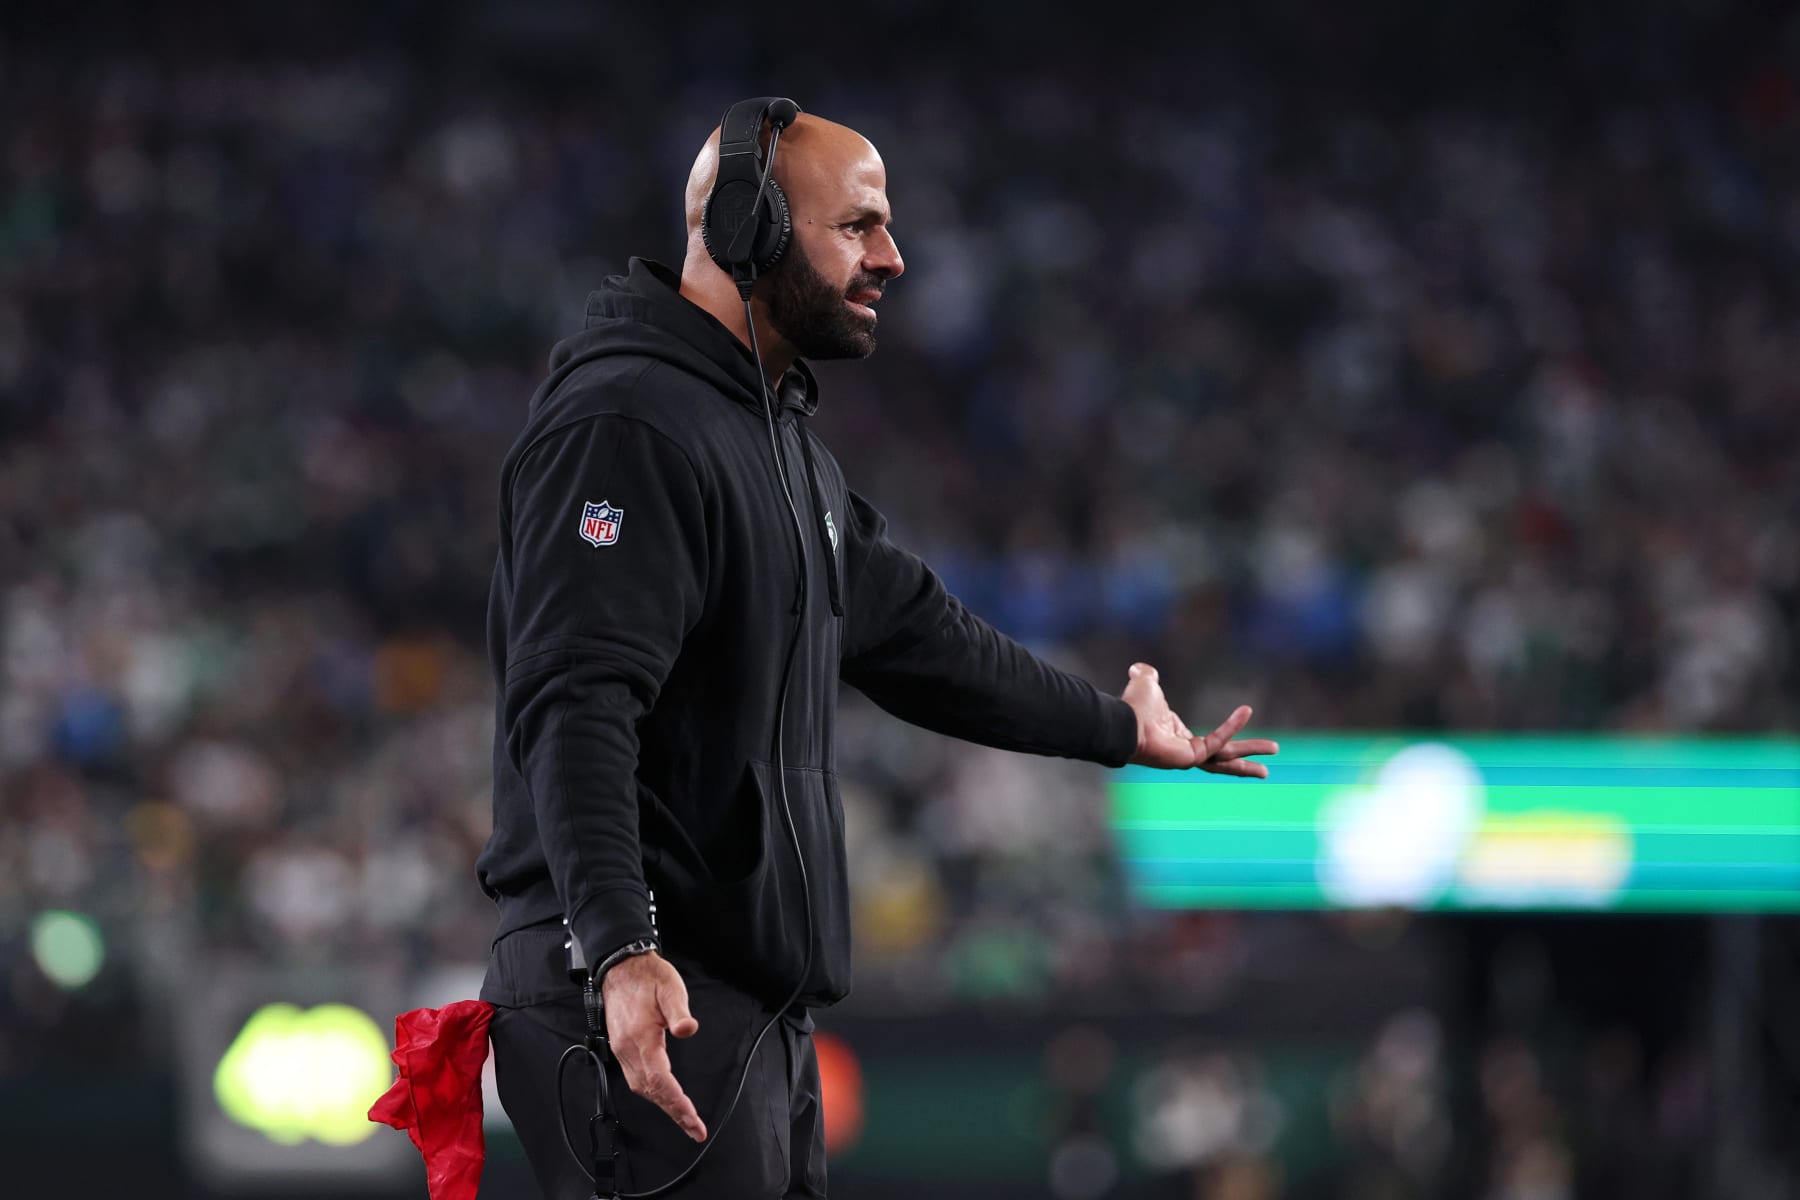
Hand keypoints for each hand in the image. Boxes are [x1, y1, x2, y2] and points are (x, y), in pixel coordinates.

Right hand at [601, 950, 706, 1140]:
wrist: (621, 967)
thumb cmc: (648, 977)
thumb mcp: (670, 988)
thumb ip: (679, 1011)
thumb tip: (688, 1029)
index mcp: (641, 1037)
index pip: (659, 1079)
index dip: (676, 1102)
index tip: (692, 1118)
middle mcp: (628, 1049)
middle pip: (650, 1091)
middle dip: (673, 1112)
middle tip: (694, 1129)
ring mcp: (622, 1050)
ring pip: (641, 1088)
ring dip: (663, 1105)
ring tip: (683, 1118)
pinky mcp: (622, 1047)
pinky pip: (636, 1078)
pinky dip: (652, 1092)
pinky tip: (664, 1096)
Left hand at [1122, 662, 1278, 776]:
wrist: (1123, 723)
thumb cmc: (1133, 708)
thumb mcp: (1146, 685)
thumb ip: (1147, 676)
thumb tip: (1140, 667)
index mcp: (1179, 738)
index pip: (1210, 741)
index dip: (1229, 731)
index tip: (1246, 718)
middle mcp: (1186, 750)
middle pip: (1225, 755)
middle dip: (1249, 756)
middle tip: (1273, 752)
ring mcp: (1189, 757)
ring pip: (1227, 756)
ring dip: (1250, 754)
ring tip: (1275, 750)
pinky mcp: (1191, 757)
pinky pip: (1217, 740)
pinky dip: (1232, 726)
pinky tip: (1246, 711)